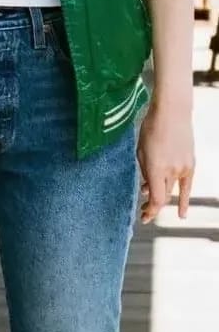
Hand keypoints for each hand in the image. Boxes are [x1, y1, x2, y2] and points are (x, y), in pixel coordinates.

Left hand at [137, 101, 194, 222]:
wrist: (172, 114)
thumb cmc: (151, 129)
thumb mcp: (140, 150)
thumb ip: (144, 171)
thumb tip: (146, 188)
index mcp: (155, 168)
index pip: (156, 199)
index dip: (150, 211)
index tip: (143, 217)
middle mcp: (171, 171)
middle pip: (163, 196)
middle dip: (152, 205)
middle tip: (143, 211)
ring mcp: (182, 168)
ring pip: (172, 190)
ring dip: (162, 197)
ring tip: (149, 201)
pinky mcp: (190, 165)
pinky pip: (186, 187)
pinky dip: (184, 201)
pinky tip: (182, 214)